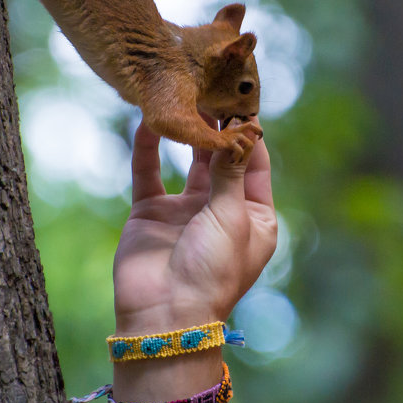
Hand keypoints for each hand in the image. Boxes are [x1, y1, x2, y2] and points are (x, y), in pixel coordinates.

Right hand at [113, 118, 276, 333]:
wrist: (164, 315)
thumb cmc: (212, 272)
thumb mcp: (231, 217)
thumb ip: (230, 171)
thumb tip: (241, 131)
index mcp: (253, 215)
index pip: (254, 162)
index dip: (249, 131)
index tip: (243, 98)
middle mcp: (220, 208)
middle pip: (221, 157)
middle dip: (218, 125)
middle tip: (213, 87)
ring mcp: (184, 209)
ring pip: (187, 160)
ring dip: (188, 132)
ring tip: (187, 97)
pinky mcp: (151, 211)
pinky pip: (148, 172)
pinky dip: (147, 148)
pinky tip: (148, 121)